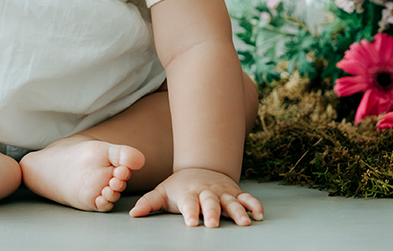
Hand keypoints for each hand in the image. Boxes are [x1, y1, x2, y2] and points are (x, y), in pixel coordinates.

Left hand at [129, 168, 263, 227]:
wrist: (200, 168)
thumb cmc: (179, 186)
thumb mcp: (162, 192)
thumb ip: (148, 203)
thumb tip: (133, 214)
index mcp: (189, 193)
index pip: (189, 203)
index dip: (191, 212)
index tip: (192, 222)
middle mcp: (207, 192)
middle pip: (211, 202)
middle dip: (213, 213)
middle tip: (213, 224)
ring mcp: (223, 192)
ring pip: (232, 201)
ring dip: (239, 211)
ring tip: (245, 223)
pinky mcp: (235, 193)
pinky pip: (247, 198)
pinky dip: (255, 205)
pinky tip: (259, 215)